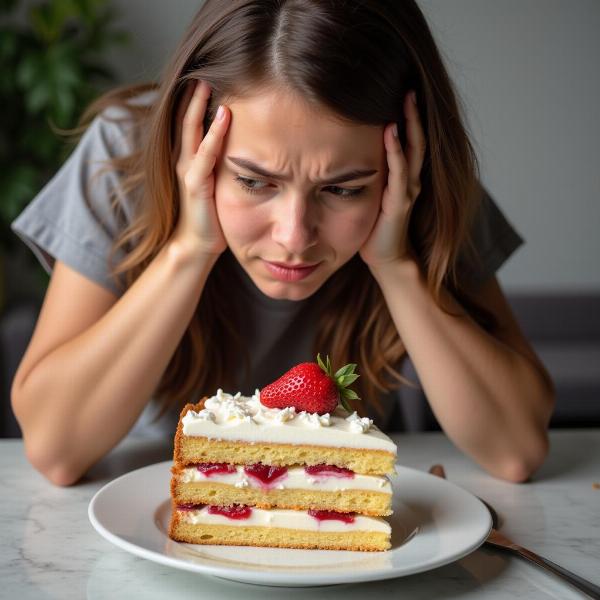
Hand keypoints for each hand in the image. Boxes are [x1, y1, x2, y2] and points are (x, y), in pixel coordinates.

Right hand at [172, 80, 229, 256]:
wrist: (198, 244)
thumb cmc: (212, 215)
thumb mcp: (218, 182)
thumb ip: (223, 162)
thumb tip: (246, 145)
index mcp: (192, 158)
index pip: (193, 121)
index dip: (199, 99)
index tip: (213, 75)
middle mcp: (186, 160)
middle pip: (188, 118)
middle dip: (196, 93)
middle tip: (207, 66)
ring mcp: (188, 171)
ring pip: (192, 130)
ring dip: (200, 105)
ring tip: (209, 81)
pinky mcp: (195, 185)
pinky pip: (204, 154)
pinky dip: (214, 134)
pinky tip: (224, 116)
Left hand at [359, 90, 425, 268]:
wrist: (385, 257)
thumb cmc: (374, 226)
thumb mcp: (370, 191)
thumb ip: (367, 171)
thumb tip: (344, 149)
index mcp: (403, 174)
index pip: (407, 137)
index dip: (406, 113)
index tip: (396, 87)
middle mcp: (410, 178)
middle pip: (416, 136)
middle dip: (413, 110)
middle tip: (408, 82)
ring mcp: (408, 189)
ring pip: (413, 149)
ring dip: (410, 123)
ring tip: (406, 97)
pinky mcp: (400, 202)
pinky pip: (400, 172)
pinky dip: (396, 151)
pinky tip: (391, 131)